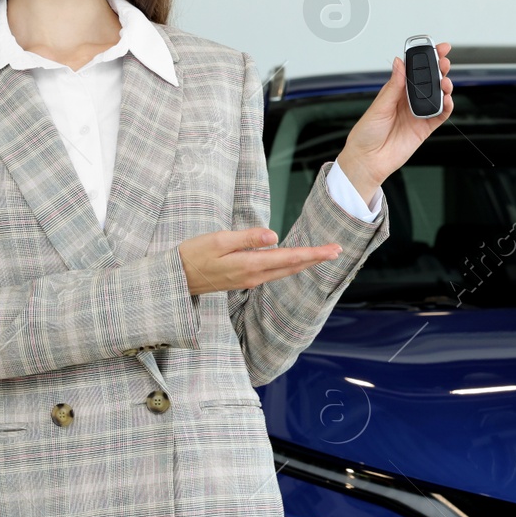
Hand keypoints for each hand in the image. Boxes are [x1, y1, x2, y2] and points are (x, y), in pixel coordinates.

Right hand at [177, 228, 340, 296]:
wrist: (177, 278)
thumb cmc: (194, 254)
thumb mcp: (218, 239)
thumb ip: (247, 237)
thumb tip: (274, 236)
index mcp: (250, 264)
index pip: (290, 257)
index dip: (313, 253)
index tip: (333, 249)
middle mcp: (255, 276)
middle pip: (293, 266)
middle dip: (316, 258)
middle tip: (338, 250)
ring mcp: (251, 280)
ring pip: (286, 271)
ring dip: (306, 263)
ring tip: (323, 255)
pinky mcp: (246, 280)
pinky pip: (275, 273)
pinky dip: (291, 266)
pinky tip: (297, 261)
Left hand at [335, 42, 452, 202]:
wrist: (368, 160)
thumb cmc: (366, 134)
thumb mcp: (379, 105)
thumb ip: (394, 85)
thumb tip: (399, 62)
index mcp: (396, 91)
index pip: (414, 70)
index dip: (426, 58)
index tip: (436, 47)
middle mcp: (408, 101)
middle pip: (429, 80)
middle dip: (439, 69)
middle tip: (444, 62)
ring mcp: (418, 114)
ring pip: (438, 95)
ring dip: (445, 87)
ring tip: (445, 83)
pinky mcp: (425, 128)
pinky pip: (441, 115)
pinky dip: (447, 107)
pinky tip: (447, 100)